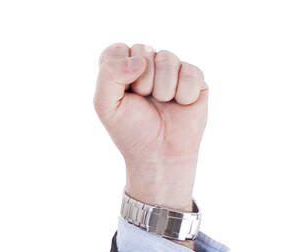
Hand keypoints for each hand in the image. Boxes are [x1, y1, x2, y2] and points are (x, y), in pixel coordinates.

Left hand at [93, 42, 208, 211]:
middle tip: (144, 101)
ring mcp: (171, 69)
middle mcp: (146, 64)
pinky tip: (181, 105)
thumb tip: (139, 60)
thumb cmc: (131, 131)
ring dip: (163, 89)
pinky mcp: (194, 77)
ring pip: (167, 58)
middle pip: (144, 50)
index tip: (124, 92)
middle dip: (142, 81)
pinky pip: (190, 71)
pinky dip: (184, 94)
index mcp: (121, 69)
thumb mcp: (106, 107)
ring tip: (163, 103)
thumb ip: (108, 76)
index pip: (117, 50)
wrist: (159, 154)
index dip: (119, 70)